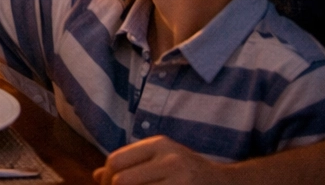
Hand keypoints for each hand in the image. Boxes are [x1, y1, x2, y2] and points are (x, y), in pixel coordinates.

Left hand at [95, 136, 227, 184]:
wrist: (228, 184)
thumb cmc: (188, 172)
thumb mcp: (161, 160)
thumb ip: (131, 164)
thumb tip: (95, 176)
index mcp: (159, 144)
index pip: (116, 160)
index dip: (106, 178)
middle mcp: (170, 159)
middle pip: (122, 180)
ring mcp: (181, 180)